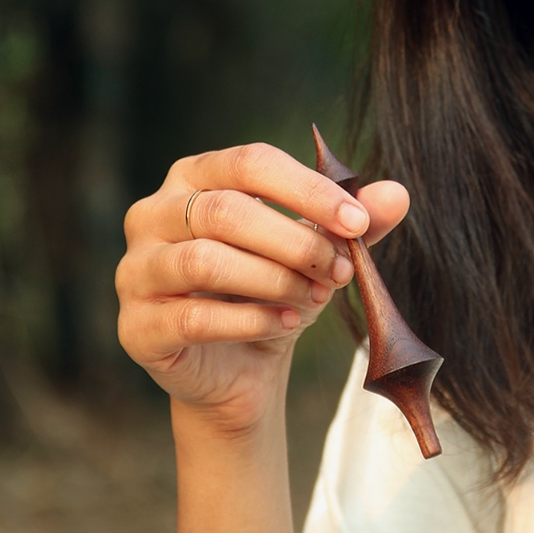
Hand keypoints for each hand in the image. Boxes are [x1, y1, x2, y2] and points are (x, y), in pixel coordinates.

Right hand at [116, 143, 408, 426]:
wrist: (239, 369)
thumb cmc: (272, 292)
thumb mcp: (315, 253)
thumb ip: (350, 224)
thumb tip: (397, 193)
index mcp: (194, 177)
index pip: (250, 163)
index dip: (308, 191)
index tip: (358, 224)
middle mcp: (153, 214)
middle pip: (225, 212)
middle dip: (295, 243)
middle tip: (341, 272)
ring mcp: (136, 270)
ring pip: (204, 262)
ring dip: (272, 281)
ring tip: (314, 299)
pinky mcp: (136, 326)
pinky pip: (193, 318)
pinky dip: (250, 321)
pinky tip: (286, 325)